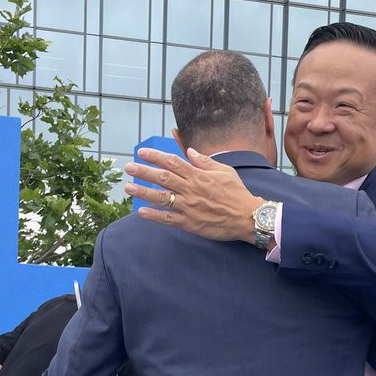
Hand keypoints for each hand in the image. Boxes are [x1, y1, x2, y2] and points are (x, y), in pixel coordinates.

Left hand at [124, 148, 263, 243]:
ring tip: (128, 188)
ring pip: (162, 197)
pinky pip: (169, 218)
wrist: (246, 217)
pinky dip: (154, 216)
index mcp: (198, 175)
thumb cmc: (237, 193)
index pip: (172, 162)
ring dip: (144, 192)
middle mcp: (191, 189)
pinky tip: (141, 212)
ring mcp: (189, 207)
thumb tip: (190, 152)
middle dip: (144, 171)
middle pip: (163, 178)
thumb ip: (205, 161)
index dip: (155, 156)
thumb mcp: (224, 171)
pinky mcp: (190, 223)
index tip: (142, 152)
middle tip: (128, 167)